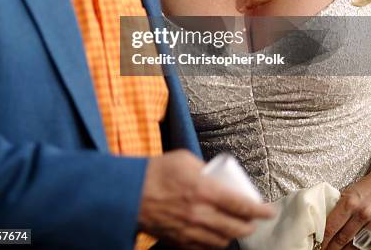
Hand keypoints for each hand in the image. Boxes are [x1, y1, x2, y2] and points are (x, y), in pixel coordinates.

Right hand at [138, 149, 274, 248]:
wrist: (130, 192)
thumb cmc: (156, 172)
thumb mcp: (185, 159)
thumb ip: (205, 168)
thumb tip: (218, 176)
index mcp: (204, 190)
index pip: (241, 205)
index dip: (260, 210)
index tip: (269, 210)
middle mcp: (200, 214)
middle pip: (236, 228)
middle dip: (250, 226)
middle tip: (254, 220)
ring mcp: (190, 231)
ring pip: (221, 241)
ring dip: (232, 236)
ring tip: (236, 228)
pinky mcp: (179, 241)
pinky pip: (204, 248)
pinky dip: (214, 244)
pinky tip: (215, 236)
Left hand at [322, 174, 370, 248]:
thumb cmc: (361, 188)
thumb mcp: (346, 193)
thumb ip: (337, 206)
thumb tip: (323, 221)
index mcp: (348, 203)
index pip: (331, 226)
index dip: (323, 238)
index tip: (317, 244)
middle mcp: (360, 214)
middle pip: (342, 238)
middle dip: (331, 247)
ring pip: (354, 244)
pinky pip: (365, 244)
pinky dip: (356, 248)